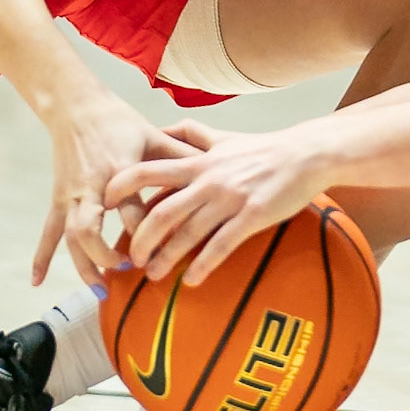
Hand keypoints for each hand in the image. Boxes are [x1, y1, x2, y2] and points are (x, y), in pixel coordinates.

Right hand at [33, 98, 197, 289]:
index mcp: (119, 171)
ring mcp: (71, 195)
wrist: (77, 107)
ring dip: (83, 266)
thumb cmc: (120, 122)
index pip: (130, 209)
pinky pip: (49, 232)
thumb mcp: (154, 136)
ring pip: (70, 238)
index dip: (144, 233)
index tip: (162, 254)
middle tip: (127, 271)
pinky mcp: (58, 199)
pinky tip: (37, 282)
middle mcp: (91, 187)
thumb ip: (182, 156)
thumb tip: (218, 169)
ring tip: (101, 290)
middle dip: (104, 256)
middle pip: (89, 229)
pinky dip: (42, 257)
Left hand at [104, 128, 332, 286]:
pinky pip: (221, 246)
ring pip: (187, 234)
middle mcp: (207, 180)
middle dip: (139, 238)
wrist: (304, 154)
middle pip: (161, 212)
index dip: (121, 187)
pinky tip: (191, 281)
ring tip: (152, 275)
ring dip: (165, 258)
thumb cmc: (263, 148)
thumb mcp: (223, 136)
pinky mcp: (251, 216)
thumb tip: (165, 129)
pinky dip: (202, 265)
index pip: (147, 171)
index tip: (104, 205)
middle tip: (129, 258)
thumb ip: (192, 133)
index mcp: (197, 162)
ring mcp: (229, 199)